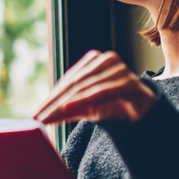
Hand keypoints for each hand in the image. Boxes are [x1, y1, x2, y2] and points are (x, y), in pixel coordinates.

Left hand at [34, 50, 155, 124]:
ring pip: (85, 87)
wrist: (142, 112)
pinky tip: (68, 108)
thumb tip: (41, 117)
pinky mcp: (128, 82)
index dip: (51, 99)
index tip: (36, 115)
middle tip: (39, 118)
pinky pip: (101, 91)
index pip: (68, 81)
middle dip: (54, 103)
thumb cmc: (112, 106)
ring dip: (64, 104)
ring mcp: (119, 69)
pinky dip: (84, 100)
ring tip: (49, 117)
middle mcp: (105, 59)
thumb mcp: (85, 109)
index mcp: (93, 61)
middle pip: (74, 84)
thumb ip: (66, 110)